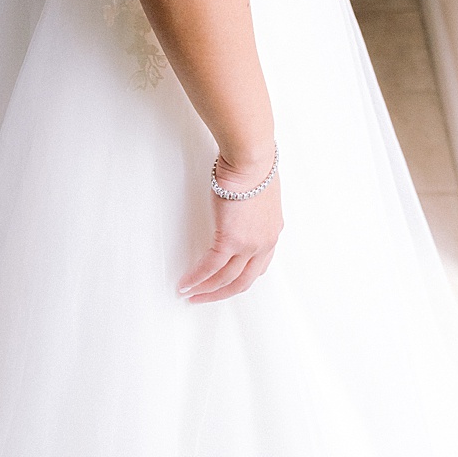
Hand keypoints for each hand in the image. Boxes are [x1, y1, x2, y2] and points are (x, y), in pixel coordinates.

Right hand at [177, 154, 282, 303]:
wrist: (250, 158)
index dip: (242, 278)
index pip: (259, 266)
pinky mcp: (230, 240)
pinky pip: (210, 267)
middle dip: (222, 293)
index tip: (226, 282)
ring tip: (190, 294)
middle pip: (243, 281)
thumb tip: (240, 202)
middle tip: (205, 298)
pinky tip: (185, 283)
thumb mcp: (259, 190)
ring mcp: (248, 244)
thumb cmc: (253, 163)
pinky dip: (196, 278)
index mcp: (272, 231)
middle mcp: (264, 243)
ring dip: (206, 290)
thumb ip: (253, 205)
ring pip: (226, 279)